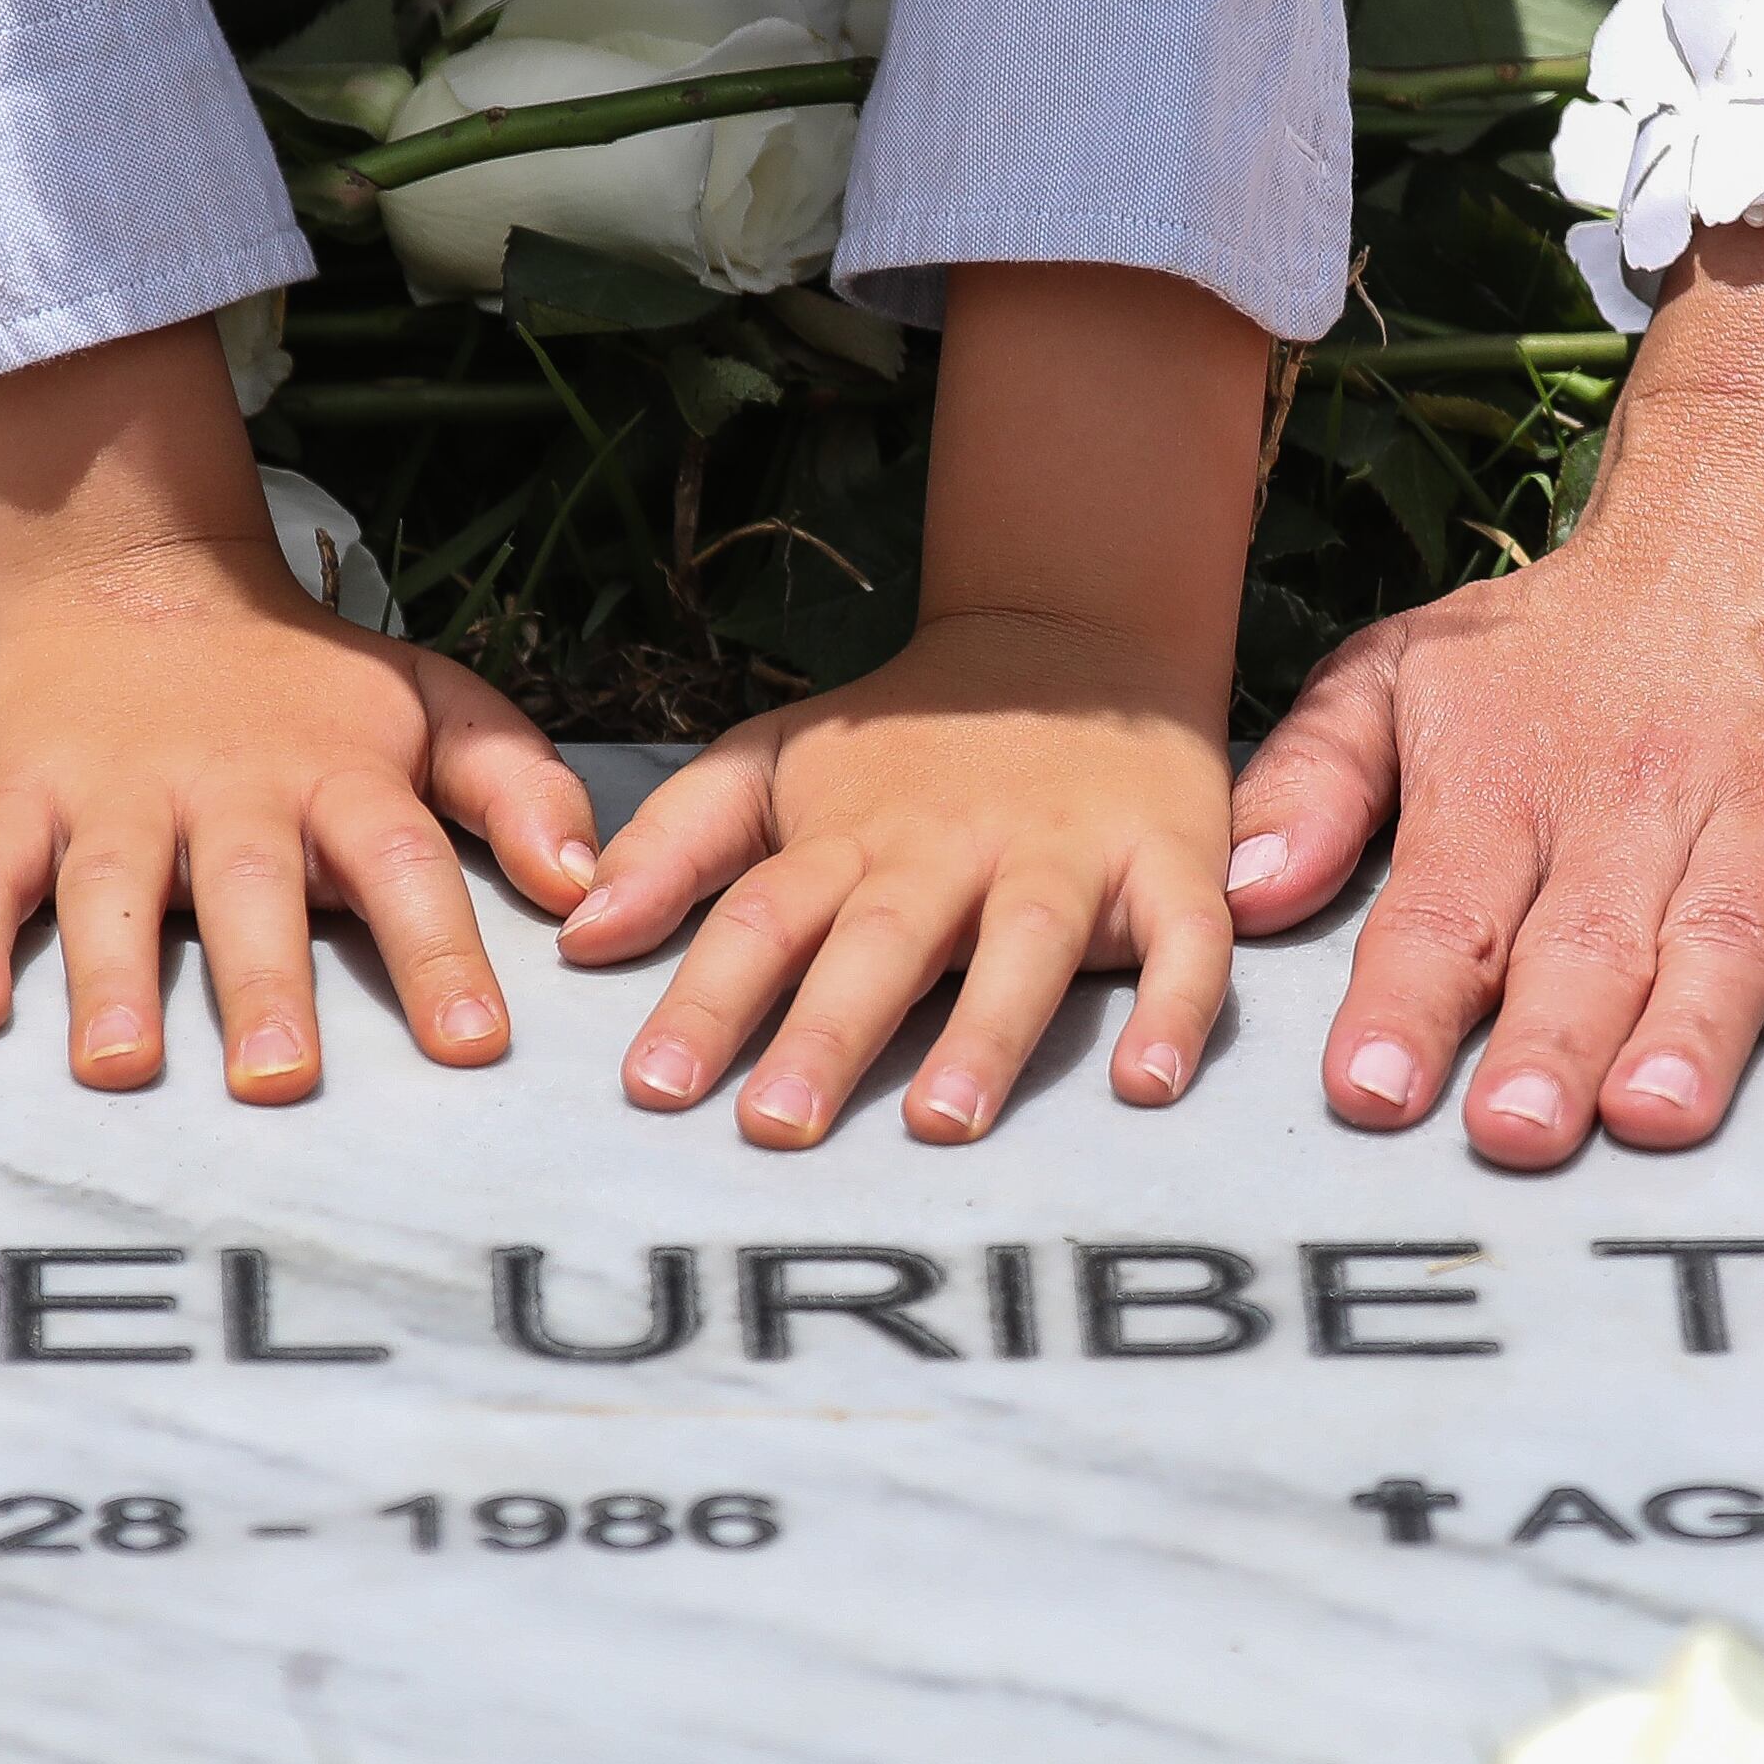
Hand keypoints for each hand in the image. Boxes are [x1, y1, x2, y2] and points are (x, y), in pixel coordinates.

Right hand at [0, 322, 596, 1096]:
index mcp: (340, 777)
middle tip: (280, 1081)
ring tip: (119, 1068)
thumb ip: (515, 789)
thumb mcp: (428, 706)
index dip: (442, 953)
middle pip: (252, 892)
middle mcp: (227, 791)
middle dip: (266, 986)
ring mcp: (114, 797)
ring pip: (112, 892)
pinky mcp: (15, 799)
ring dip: (113, 977)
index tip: (475, 1046)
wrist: (129, 578)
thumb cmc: (302, 686)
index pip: (406, 865)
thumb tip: (586, 891)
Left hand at [560, 263, 1259, 1143]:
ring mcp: (1065, 855)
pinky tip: (1148, 1084)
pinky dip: (1176, 1008)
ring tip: (941, 1124)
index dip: (706, 1000)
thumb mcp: (776, 765)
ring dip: (986, 1034)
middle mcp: (951, 848)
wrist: (1075, 635)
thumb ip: (677, 844)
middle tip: (774, 1128)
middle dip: (826, 1033)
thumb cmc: (908, 744)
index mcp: (849, 837)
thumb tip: (579, 936)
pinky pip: (1184, 942)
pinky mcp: (1168, 863)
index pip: (761, 918)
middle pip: (881, 942)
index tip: (654, 1087)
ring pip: (1024, 947)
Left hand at [1226, 213, 1763, 1164]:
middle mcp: (1635, 802)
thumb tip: (1243, 899)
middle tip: (1514, 1135)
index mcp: (1505, 784)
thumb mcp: (1408, 673)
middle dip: (1546, 1040)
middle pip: (1585, 941)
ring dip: (1694, 1028)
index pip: (1443, 907)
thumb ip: (1313, 784)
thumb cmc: (1563, 639)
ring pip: (1726, 934)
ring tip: (1655, 1114)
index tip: (1371, 1088)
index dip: (1405, 999)